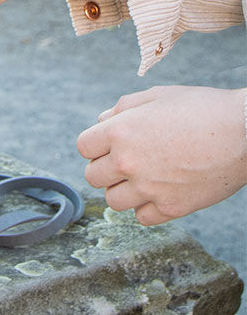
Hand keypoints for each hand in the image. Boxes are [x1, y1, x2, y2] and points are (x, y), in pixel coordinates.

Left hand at [77, 85, 246, 224]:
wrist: (246, 132)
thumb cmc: (202, 108)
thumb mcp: (157, 96)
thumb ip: (123, 108)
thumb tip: (102, 121)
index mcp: (119, 132)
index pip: (84, 147)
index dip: (96, 144)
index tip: (111, 143)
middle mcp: (128, 162)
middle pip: (93, 176)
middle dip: (105, 167)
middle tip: (127, 160)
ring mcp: (150, 188)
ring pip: (113, 201)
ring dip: (123, 190)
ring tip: (143, 177)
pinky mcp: (173, 208)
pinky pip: (142, 217)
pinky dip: (147, 207)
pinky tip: (160, 191)